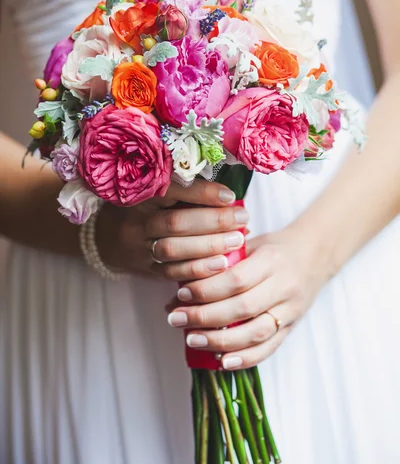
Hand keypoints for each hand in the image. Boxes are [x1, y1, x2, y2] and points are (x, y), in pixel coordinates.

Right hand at [96, 179, 249, 278]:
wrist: (106, 239)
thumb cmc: (142, 209)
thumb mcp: (155, 193)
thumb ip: (186, 193)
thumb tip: (230, 197)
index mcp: (139, 195)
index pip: (170, 190)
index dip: (201, 193)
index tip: (230, 196)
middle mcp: (136, 221)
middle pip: (174, 222)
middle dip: (213, 221)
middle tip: (242, 218)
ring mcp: (138, 248)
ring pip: (173, 249)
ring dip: (209, 246)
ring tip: (237, 241)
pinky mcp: (145, 270)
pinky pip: (171, 273)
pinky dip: (198, 269)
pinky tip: (221, 265)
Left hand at [167, 227, 330, 368]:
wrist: (314, 256)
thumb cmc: (273, 249)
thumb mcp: (249, 245)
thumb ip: (218, 266)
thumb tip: (179, 293)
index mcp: (271, 260)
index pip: (235, 279)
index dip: (206, 290)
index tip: (181, 295)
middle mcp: (284, 286)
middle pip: (242, 308)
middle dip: (205, 317)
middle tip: (176, 319)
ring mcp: (291, 310)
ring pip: (255, 333)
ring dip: (220, 341)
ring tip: (192, 340)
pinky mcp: (292, 328)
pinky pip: (269, 348)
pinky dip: (245, 358)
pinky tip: (222, 362)